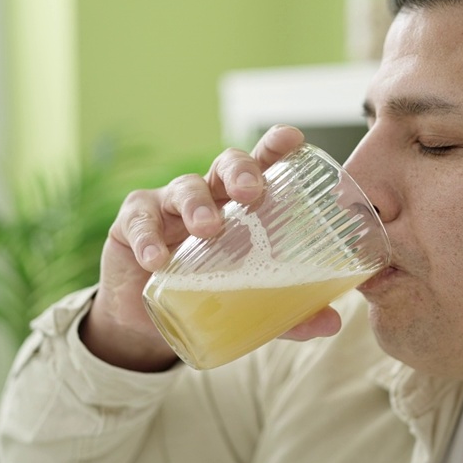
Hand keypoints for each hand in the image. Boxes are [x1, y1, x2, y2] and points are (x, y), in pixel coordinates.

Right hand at [82, 125, 342, 370]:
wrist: (145, 324)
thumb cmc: (204, 295)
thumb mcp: (247, 304)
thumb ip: (287, 311)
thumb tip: (332, 321)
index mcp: (240, 206)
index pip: (261, 166)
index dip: (275, 147)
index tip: (291, 139)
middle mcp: (207, 197)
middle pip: (225, 165)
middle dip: (240, 171)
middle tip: (251, 193)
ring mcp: (167, 206)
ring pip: (184, 188)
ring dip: (198, 204)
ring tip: (208, 229)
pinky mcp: (131, 225)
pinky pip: (139, 222)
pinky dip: (147, 240)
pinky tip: (155, 261)